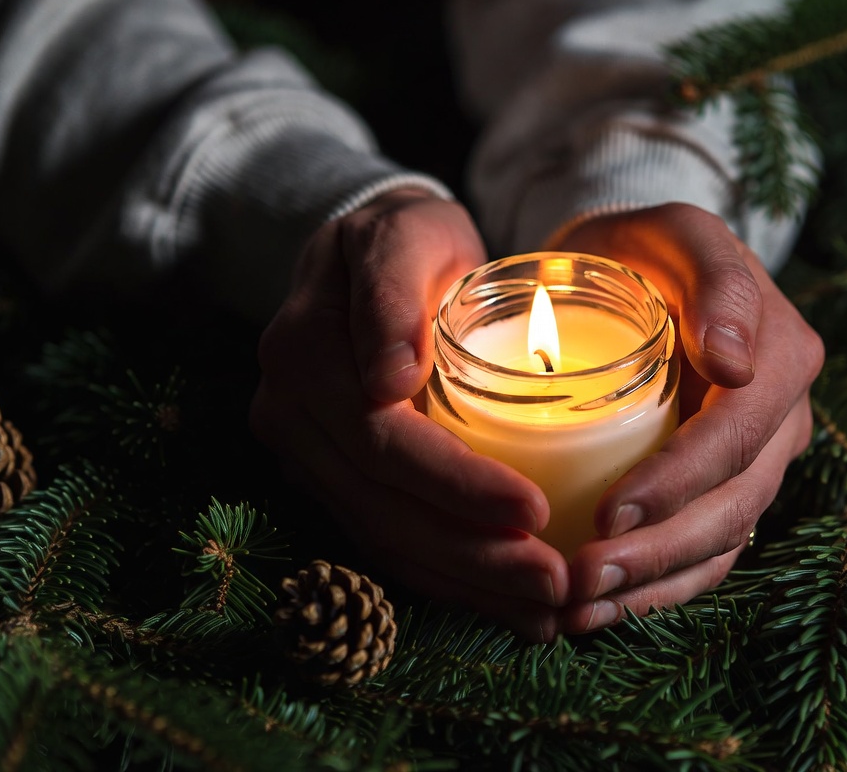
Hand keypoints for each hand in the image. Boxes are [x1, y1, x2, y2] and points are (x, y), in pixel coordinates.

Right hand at [249, 189, 569, 640]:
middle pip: (383, 509)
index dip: (458, 485)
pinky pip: (387, 542)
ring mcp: (306, 456)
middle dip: (473, 555)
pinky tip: (505, 600)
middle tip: (554, 584)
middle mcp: (292, 416)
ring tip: (544, 611)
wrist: (369, 257)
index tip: (536, 512)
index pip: (385, 442)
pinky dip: (448, 577)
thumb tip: (387, 379)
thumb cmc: (406, 237)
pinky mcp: (332, 480)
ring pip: (385, 540)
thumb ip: (392, 291)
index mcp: (305, 355)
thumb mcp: (405, 234)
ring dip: (467, 583)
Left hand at [547, 203, 823, 633]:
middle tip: (582, 580)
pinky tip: (605, 609)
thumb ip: (713, 276)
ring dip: (655, 586)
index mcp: (783, 356)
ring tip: (582, 611)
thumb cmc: (645, 247)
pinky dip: (661, 589)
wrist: (633, 271)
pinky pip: (707, 552)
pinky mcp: (725, 489)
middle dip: (659, 552)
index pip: (737, 435)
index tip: (608, 513)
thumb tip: (736, 362)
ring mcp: (759, 461)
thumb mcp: (677, 233)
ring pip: (722, 542)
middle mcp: (784, 418)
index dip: (678, 482)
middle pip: (733, 504)